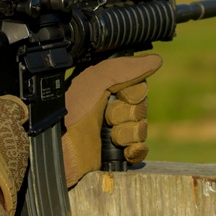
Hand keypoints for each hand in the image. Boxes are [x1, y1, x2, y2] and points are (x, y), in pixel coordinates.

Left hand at [61, 54, 161, 186]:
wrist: (58, 152)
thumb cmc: (70, 114)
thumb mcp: (93, 82)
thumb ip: (122, 68)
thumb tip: (157, 59)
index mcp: (103, 90)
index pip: (138, 85)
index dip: (132, 91)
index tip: (118, 94)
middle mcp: (108, 110)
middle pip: (142, 107)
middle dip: (127, 113)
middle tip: (107, 117)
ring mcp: (112, 134)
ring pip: (141, 129)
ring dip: (127, 133)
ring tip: (108, 137)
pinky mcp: (116, 156)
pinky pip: (140, 149)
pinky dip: (135, 150)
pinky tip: (123, 150)